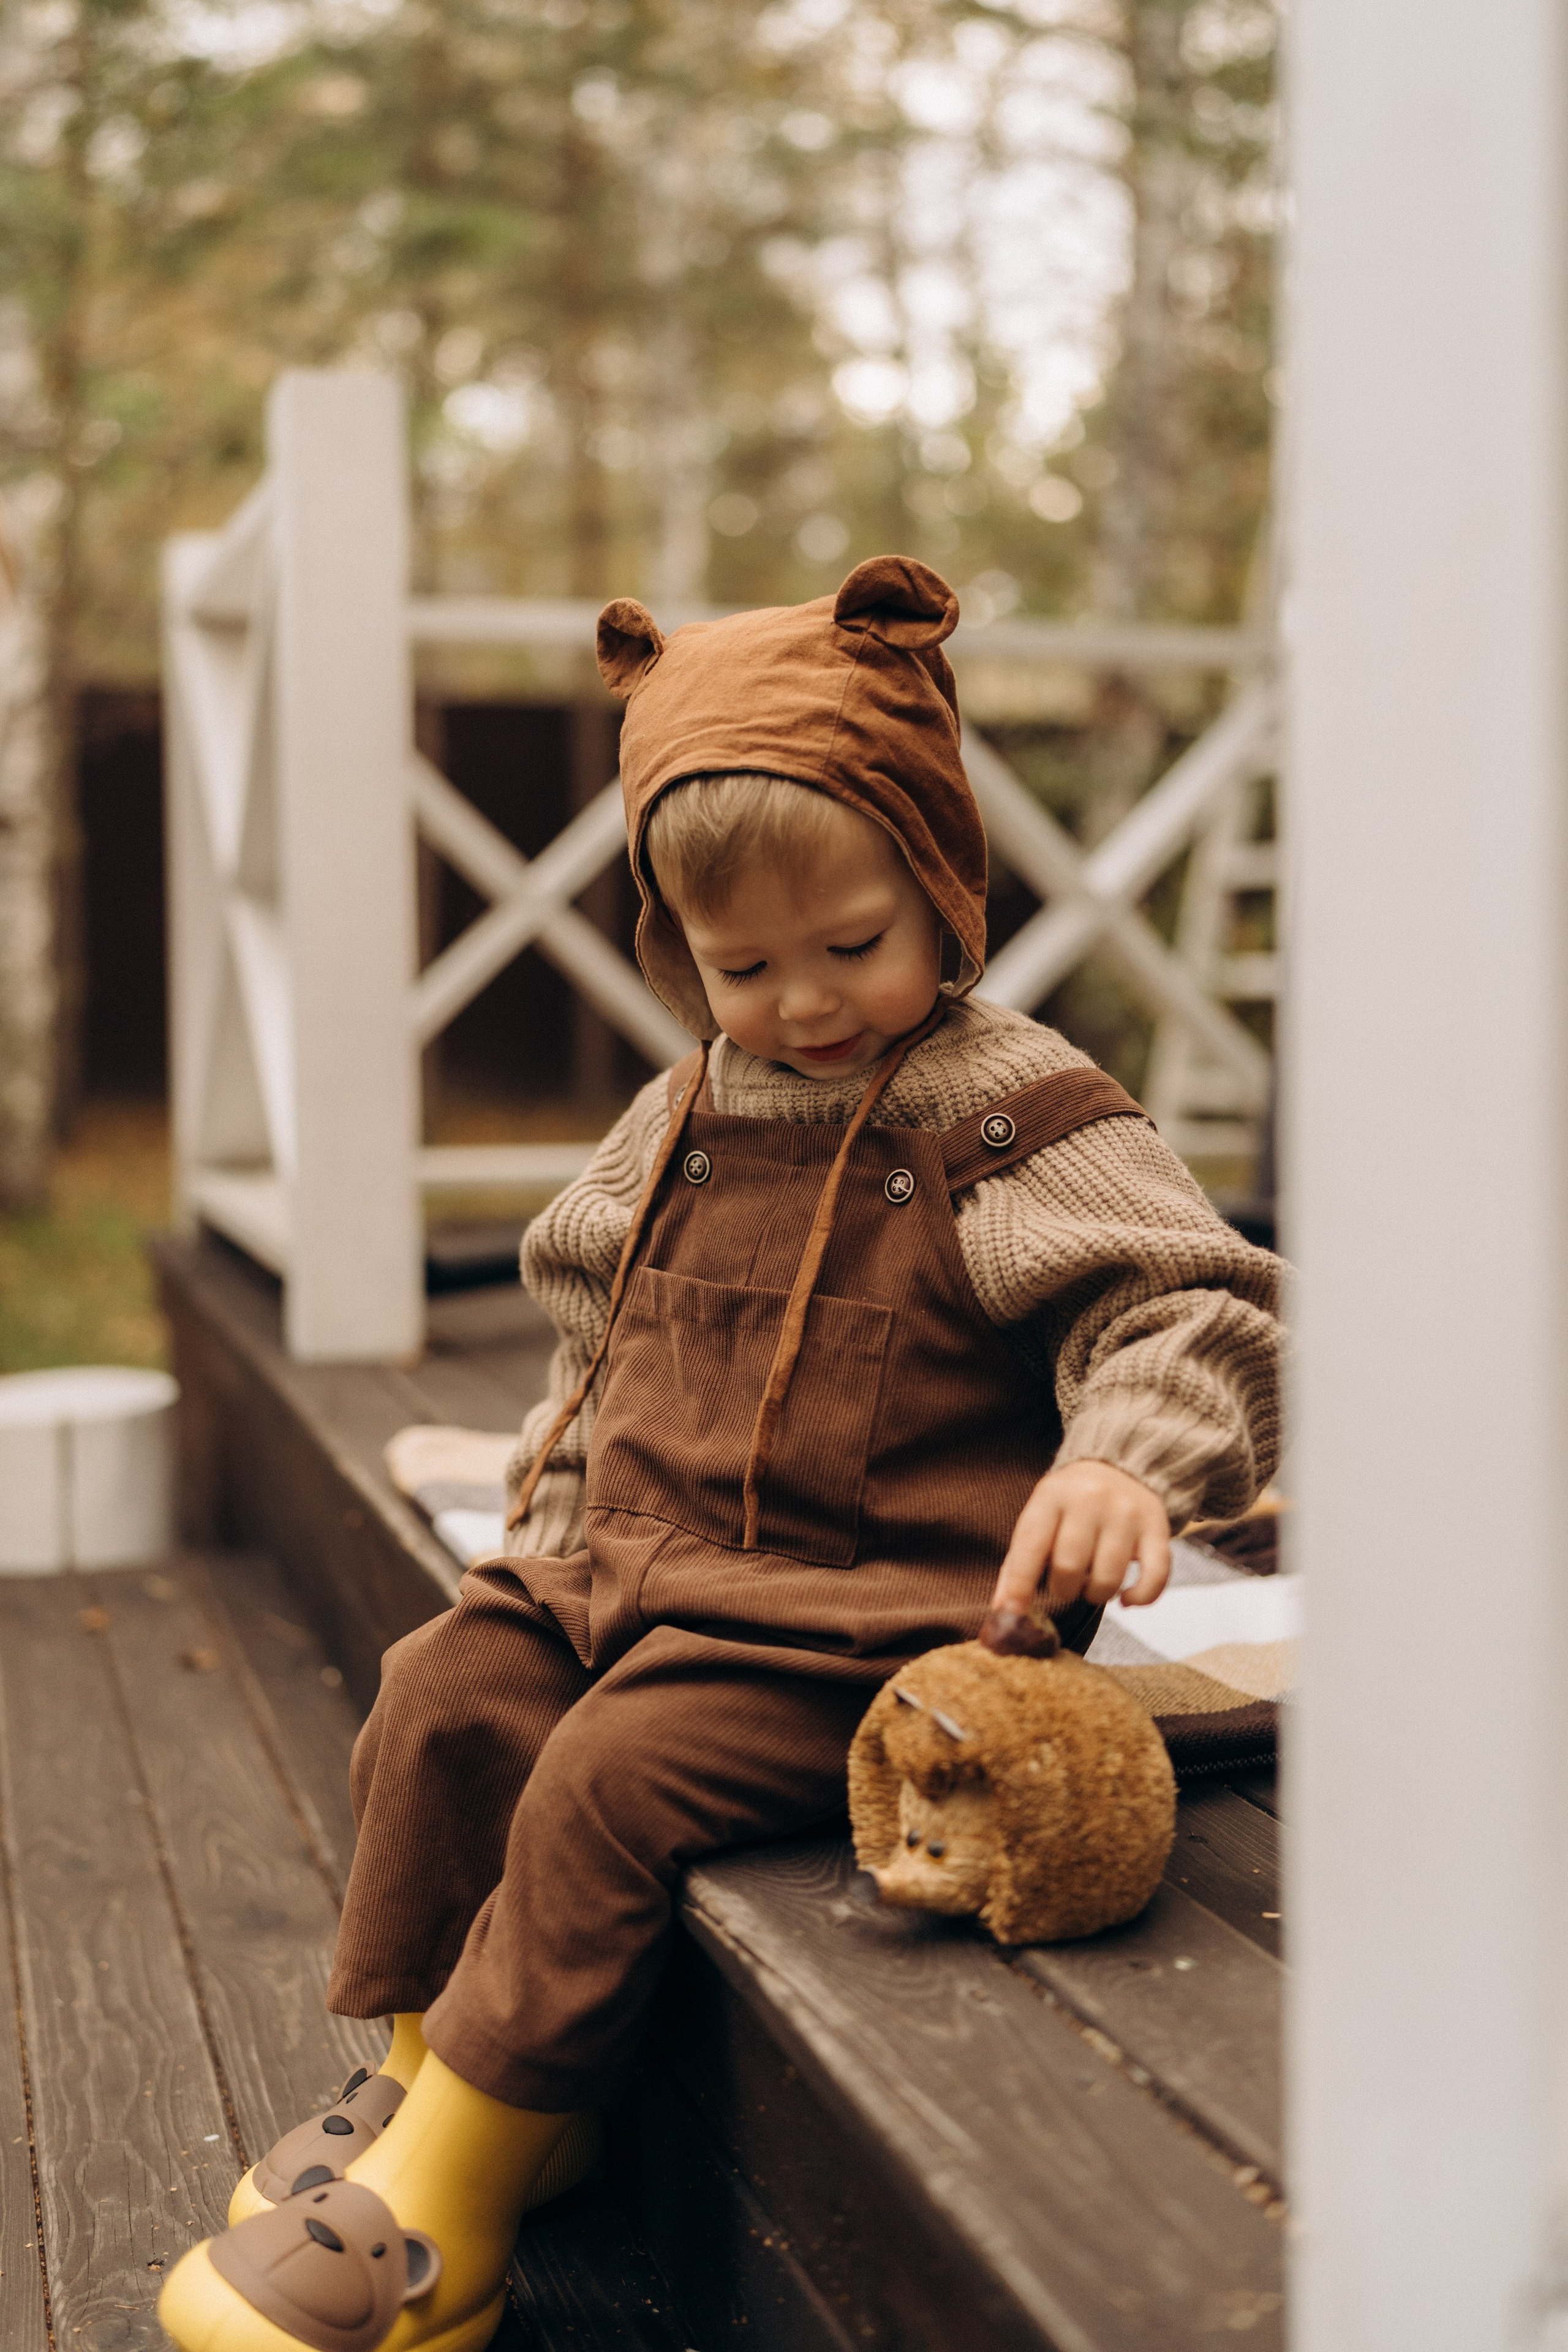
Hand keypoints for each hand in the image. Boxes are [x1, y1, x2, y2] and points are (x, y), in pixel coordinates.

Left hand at [989, 1459, 1170, 1621]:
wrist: (1120, 1465)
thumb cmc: (1070, 1504)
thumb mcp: (1040, 1517)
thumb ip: (1019, 1562)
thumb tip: (1003, 1611)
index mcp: (1052, 1496)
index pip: (1031, 1546)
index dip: (1019, 1585)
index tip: (1012, 1614)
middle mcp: (1090, 1499)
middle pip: (1070, 1566)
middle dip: (1063, 1589)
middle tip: (1065, 1586)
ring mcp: (1127, 1513)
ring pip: (1109, 1578)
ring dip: (1096, 1595)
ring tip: (1092, 1584)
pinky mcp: (1157, 1527)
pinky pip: (1154, 1577)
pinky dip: (1140, 1598)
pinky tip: (1127, 1599)